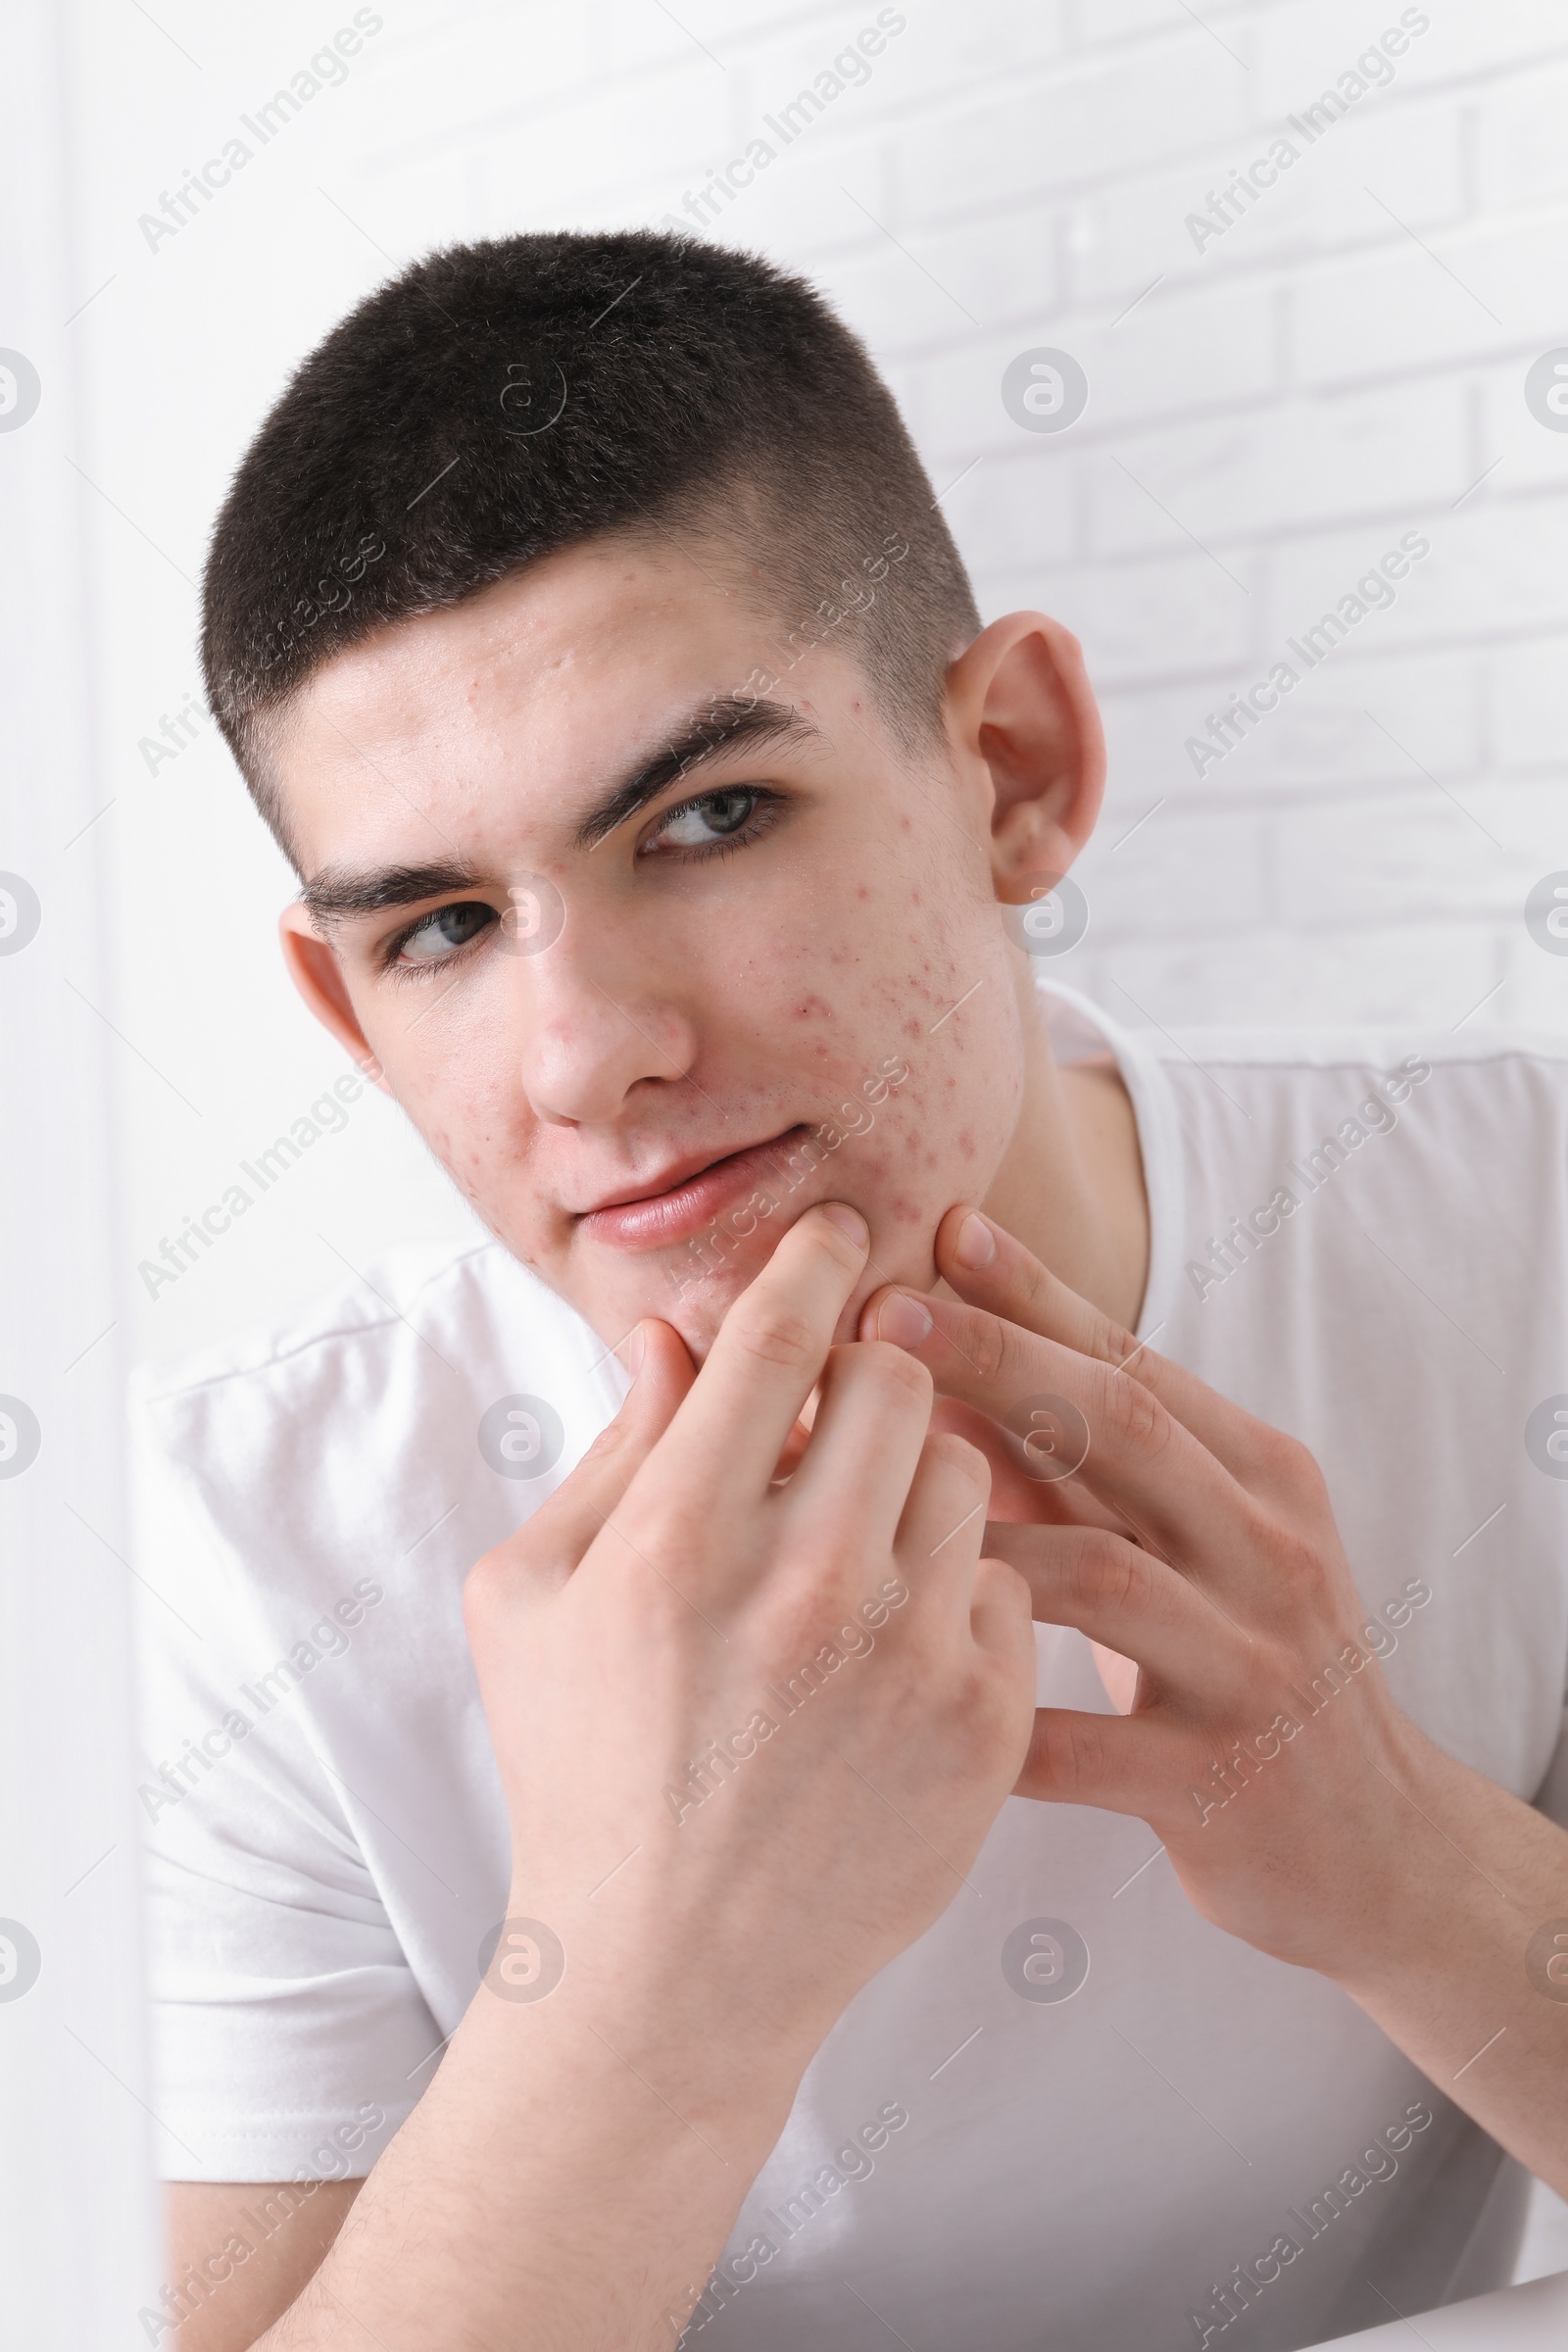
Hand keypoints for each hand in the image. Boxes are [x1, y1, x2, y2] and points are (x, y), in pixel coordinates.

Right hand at [264, 1208, 1036, 2351]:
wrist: (671, 1972)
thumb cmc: (579, 1768)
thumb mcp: (532, 1597)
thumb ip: (613, 1449)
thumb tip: (677, 1329)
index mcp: (677, 1540)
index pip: (779, 1335)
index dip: (812, 1260)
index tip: (835, 1234)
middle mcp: (804, 1588)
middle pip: (899, 1378)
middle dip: (874, 1367)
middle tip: (848, 1396)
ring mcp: (908, 1660)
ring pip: (968, 1470)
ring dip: (921, 1472)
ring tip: (864, 1530)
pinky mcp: (985, 1725)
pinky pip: (1011, 1581)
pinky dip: (961, 1583)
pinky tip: (900, 1629)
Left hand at [858, 1204, 1430, 1977]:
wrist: (1376, 1841)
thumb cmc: (1240, 1663)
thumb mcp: (1184, 1544)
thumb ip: (1071, 1466)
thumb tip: (928, 1368)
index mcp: (1259, 1476)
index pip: (1136, 1360)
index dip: (1036, 1294)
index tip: (941, 1229)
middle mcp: (1269, 1551)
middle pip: (1126, 1430)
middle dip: (997, 1362)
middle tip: (884, 1319)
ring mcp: (1255, 1667)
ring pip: (1106, 1578)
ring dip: (978, 1536)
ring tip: (862, 1511)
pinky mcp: (1225, 1783)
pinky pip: (1094, 1750)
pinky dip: (999, 1725)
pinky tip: (905, 1703)